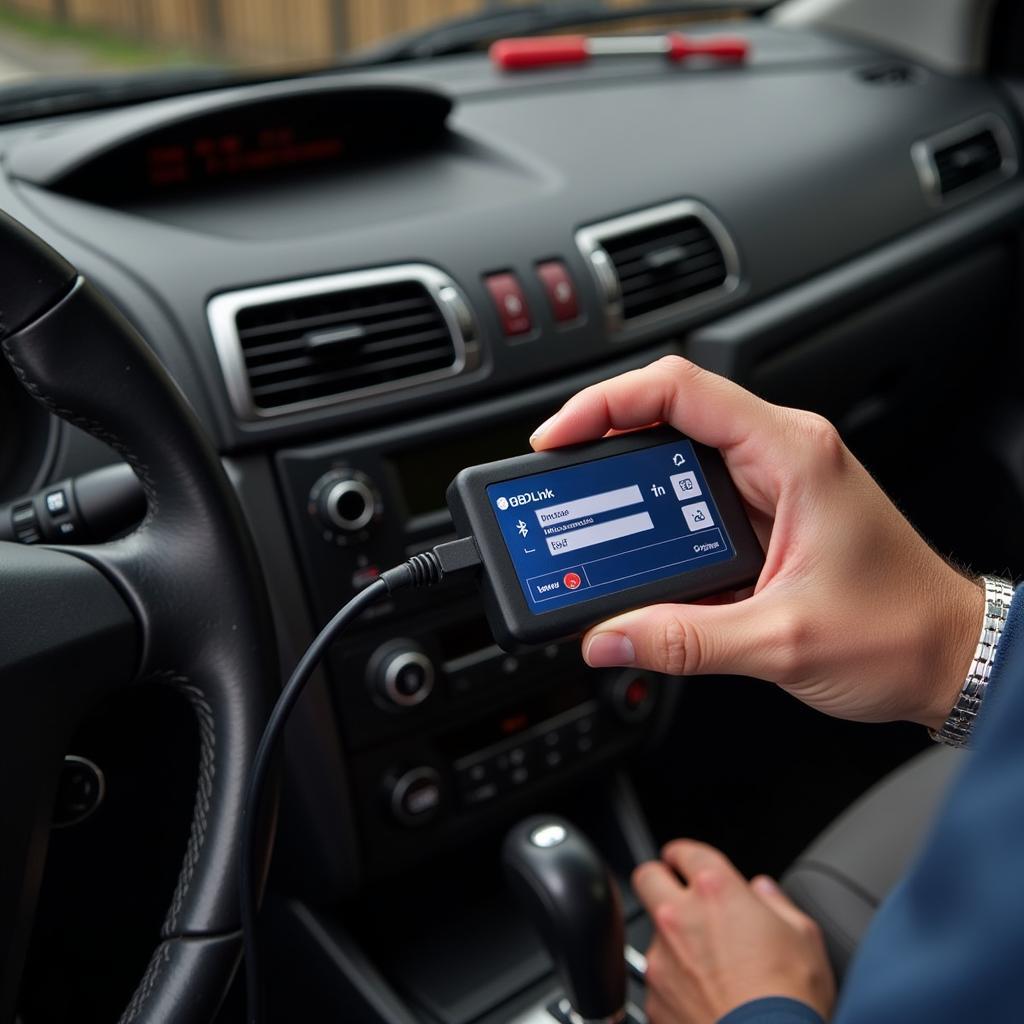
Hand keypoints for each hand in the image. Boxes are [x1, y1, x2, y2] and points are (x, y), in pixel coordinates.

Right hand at [530, 356, 982, 728]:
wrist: (951, 656)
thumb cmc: (901, 631)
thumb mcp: (781, 641)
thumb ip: (684, 640)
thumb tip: (608, 636)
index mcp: (792, 454)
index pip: (679, 389)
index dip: (605, 403)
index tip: (557, 438)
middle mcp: (782, 454)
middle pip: (669, 412)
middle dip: (603, 437)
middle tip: (556, 477)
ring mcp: (773, 481)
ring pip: (678, 452)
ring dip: (627, 475)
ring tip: (581, 507)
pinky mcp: (767, 512)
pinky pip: (693, 493)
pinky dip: (653, 511)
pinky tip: (630, 541)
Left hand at [634, 841, 835, 1023]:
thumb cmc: (790, 1001)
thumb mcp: (804, 937)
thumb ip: (778, 903)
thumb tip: (765, 892)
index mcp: (714, 892)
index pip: (685, 851)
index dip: (684, 855)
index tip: (685, 861)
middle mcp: (679, 918)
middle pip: (646, 878)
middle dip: (658, 880)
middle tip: (676, 894)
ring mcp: (661, 959)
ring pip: (652, 934)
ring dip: (672, 941)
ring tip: (708, 969)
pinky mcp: (653, 999)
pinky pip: (658, 982)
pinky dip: (674, 986)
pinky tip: (703, 1001)